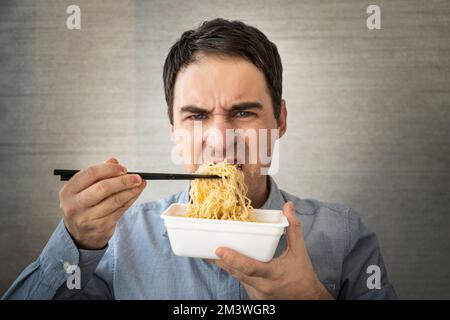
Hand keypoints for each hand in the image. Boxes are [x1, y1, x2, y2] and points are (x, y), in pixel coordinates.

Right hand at [58, 157, 146, 249]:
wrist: (80, 235)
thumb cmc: (84, 205)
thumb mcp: (84, 189)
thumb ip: (98, 174)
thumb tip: (114, 161)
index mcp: (69, 191)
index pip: (91, 174)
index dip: (109, 169)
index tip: (123, 168)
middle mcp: (75, 205)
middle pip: (103, 188)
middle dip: (123, 181)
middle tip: (137, 177)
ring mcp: (87, 218)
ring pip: (114, 200)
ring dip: (131, 191)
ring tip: (140, 184)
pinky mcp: (100, 227)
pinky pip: (120, 210)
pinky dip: (130, 200)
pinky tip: (135, 194)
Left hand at [212, 201, 333, 299]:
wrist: (307, 299)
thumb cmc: (303, 275)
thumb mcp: (299, 251)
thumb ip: (293, 228)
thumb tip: (288, 206)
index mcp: (273, 274)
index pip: (249, 267)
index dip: (233, 258)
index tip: (219, 249)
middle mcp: (262, 286)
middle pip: (236, 273)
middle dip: (221, 260)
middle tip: (209, 247)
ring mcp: (257, 294)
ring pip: (236, 278)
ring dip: (226, 266)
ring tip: (214, 253)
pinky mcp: (255, 297)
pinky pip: (241, 282)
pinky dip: (235, 272)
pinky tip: (228, 262)